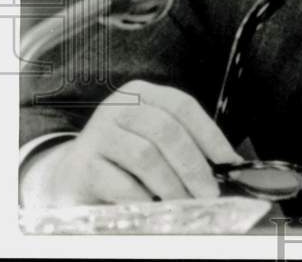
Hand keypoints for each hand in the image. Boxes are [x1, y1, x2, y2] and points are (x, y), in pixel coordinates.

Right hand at [24, 80, 241, 206]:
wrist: (72, 175)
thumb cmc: (125, 157)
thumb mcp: (154, 139)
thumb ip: (185, 144)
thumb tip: (228, 164)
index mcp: (141, 93)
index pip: (182, 106)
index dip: (209, 134)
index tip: (229, 161)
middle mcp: (119, 106)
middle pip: (166, 130)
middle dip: (193, 165)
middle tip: (209, 192)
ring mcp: (98, 133)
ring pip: (145, 156)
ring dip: (171, 184)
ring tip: (184, 203)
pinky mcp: (83, 165)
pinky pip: (120, 183)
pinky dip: (142, 198)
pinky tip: (152, 207)